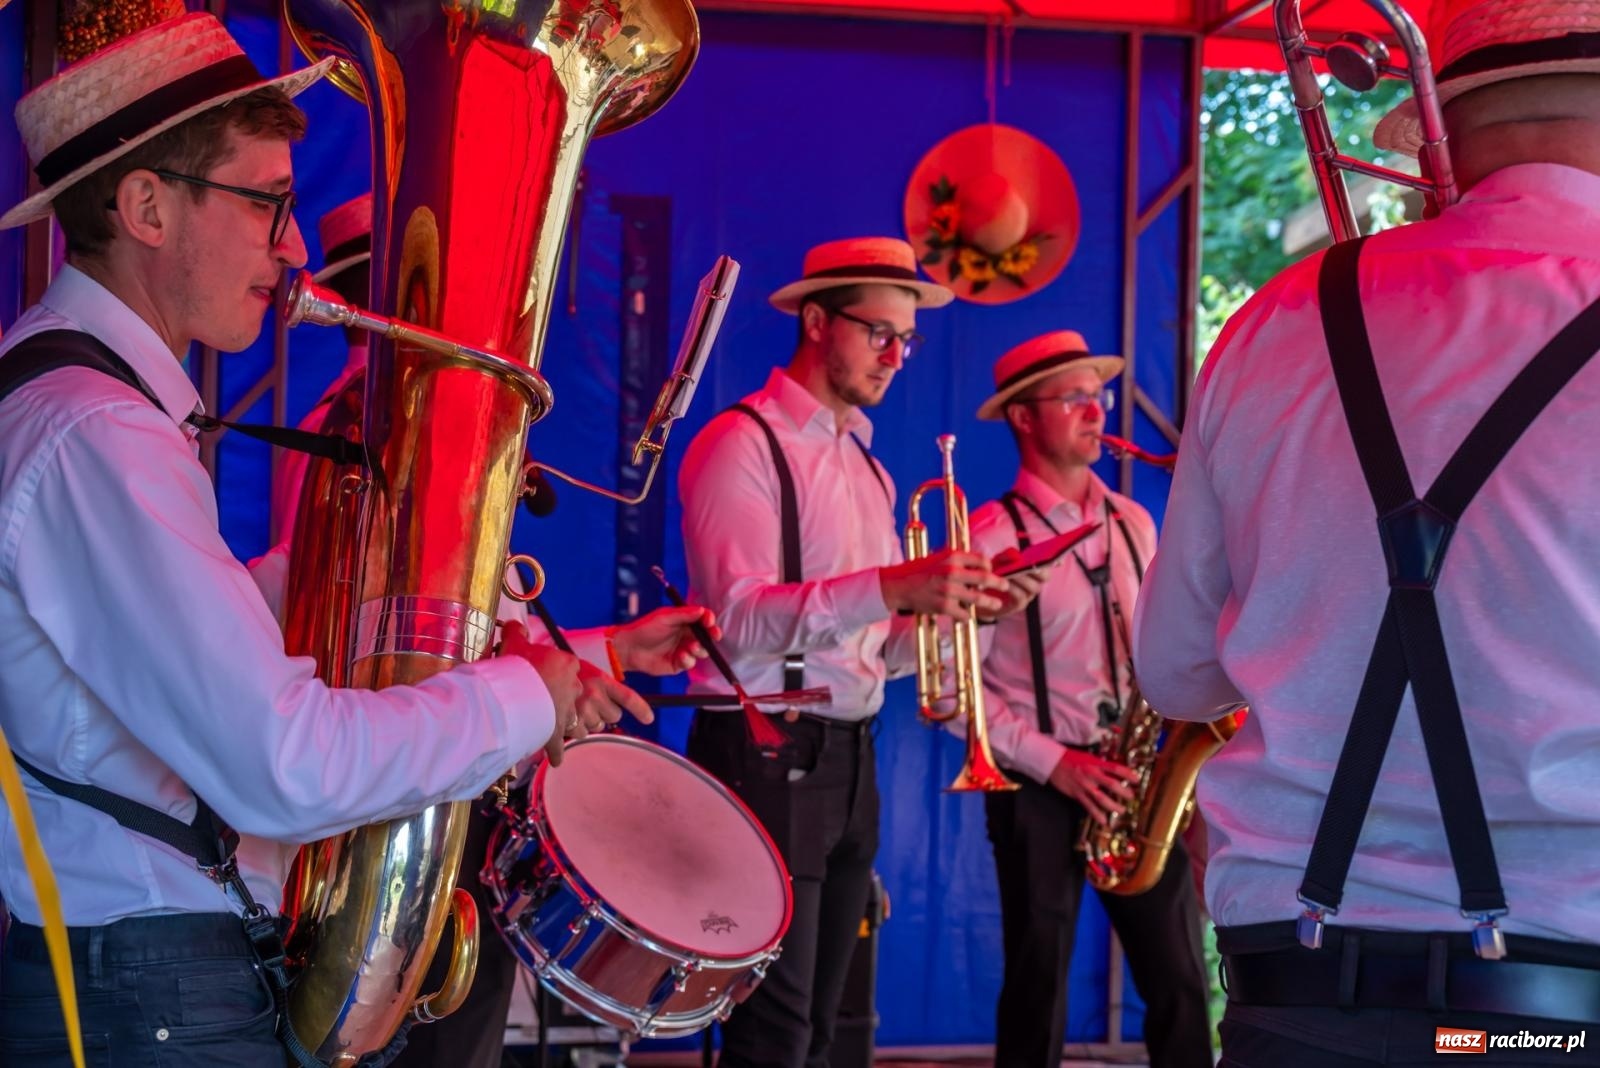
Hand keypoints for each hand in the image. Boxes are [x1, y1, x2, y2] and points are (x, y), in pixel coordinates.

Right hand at [496, 621, 653, 766]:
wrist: (519, 683)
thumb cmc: (526, 662)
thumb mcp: (528, 644)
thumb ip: (523, 635)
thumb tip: (514, 625)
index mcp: (594, 676)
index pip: (622, 695)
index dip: (617, 701)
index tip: (641, 714)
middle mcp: (591, 696)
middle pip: (610, 714)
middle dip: (601, 714)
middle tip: (586, 708)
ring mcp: (578, 716)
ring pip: (589, 729)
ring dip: (581, 727)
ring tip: (567, 721)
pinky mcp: (559, 731)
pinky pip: (562, 746)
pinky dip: (557, 753)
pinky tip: (556, 759)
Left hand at [610, 606, 720, 675]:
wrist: (629, 648)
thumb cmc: (645, 628)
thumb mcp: (665, 617)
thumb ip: (684, 614)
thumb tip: (702, 610)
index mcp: (684, 622)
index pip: (703, 620)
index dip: (709, 621)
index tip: (710, 622)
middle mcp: (686, 636)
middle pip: (706, 637)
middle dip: (712, 636)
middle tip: (714, 636)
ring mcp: (683, 650)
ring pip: (701, 651)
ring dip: (700, 648)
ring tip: (692, 647)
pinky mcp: (678, 664)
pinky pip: (690, 663)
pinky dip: (688, 659)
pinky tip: (681, 656)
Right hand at [879, 549, 1007, 618]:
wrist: (897, 585)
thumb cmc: (919, 571)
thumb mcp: (939, 558)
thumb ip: (958, 560)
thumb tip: (979, 564)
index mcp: (952, 557)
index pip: (982, 560)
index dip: (990, 567)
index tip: (993, 572)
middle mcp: (952, 572)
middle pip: (985, 578)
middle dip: (999, 583)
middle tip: (1006, 586)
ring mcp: (949, 590)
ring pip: (978, 598)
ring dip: (990, 602)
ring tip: (996, 604)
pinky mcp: (943, 606)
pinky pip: (964, 613)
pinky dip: (966, 616)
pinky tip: (966, 616)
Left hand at [978, 549, 1052, 621]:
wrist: (981, 593)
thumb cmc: (993, 574)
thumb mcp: (998, 561)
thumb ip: (1007, 556)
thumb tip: (1016, 555)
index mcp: (1033, 570)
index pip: (1049, 565)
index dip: (1055, 561)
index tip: (1058, 560)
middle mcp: (1035, 582)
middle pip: (1045, 577)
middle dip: (1038, 570)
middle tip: (1028, 565)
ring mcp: (1028, 595)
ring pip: (1034, 587)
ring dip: (1023, 579)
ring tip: (1010, 574)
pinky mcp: (1019, 605)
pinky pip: (1021, 596)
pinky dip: (1014, 589)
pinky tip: (1005, 584)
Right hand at [1047, 748, 1140, 825]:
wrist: (1052, 762)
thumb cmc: (1071, 758)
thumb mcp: (1088, 757)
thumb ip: (1101, 764)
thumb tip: (1115, 771)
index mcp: (1095, 764)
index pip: (1115, 768)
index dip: (1127, 774)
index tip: (1136, 780)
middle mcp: (1091, 774)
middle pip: (1111, 784)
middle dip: (1123, 792)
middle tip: (1131, 796)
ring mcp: (1084, 785)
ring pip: (1101, 798)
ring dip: (1113, 805)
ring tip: (1121, 810)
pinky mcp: (1076, 794)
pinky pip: (1088, 806)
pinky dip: (1096, 814)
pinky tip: (1104, 820)